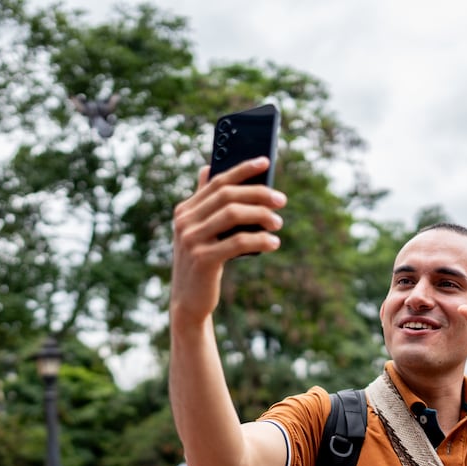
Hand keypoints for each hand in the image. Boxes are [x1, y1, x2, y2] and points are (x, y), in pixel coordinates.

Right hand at [170, 159, 284, 325]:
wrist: (188, 301)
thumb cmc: (201, 262)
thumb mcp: (199, 231)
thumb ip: (205, 203)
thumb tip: (209, 168)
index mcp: (185, 210)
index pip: (217, 181)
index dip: (242, 169)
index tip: (265, 162)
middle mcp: (184, 222)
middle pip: (227, 195)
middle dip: (259, 193)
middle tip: (281, 200)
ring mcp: (191, 240)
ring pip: (233, 214)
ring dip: (262, 215)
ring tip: (278, 223)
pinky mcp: (202, 259)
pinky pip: (237, 242)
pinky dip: (260, 240)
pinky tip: (273, 242)